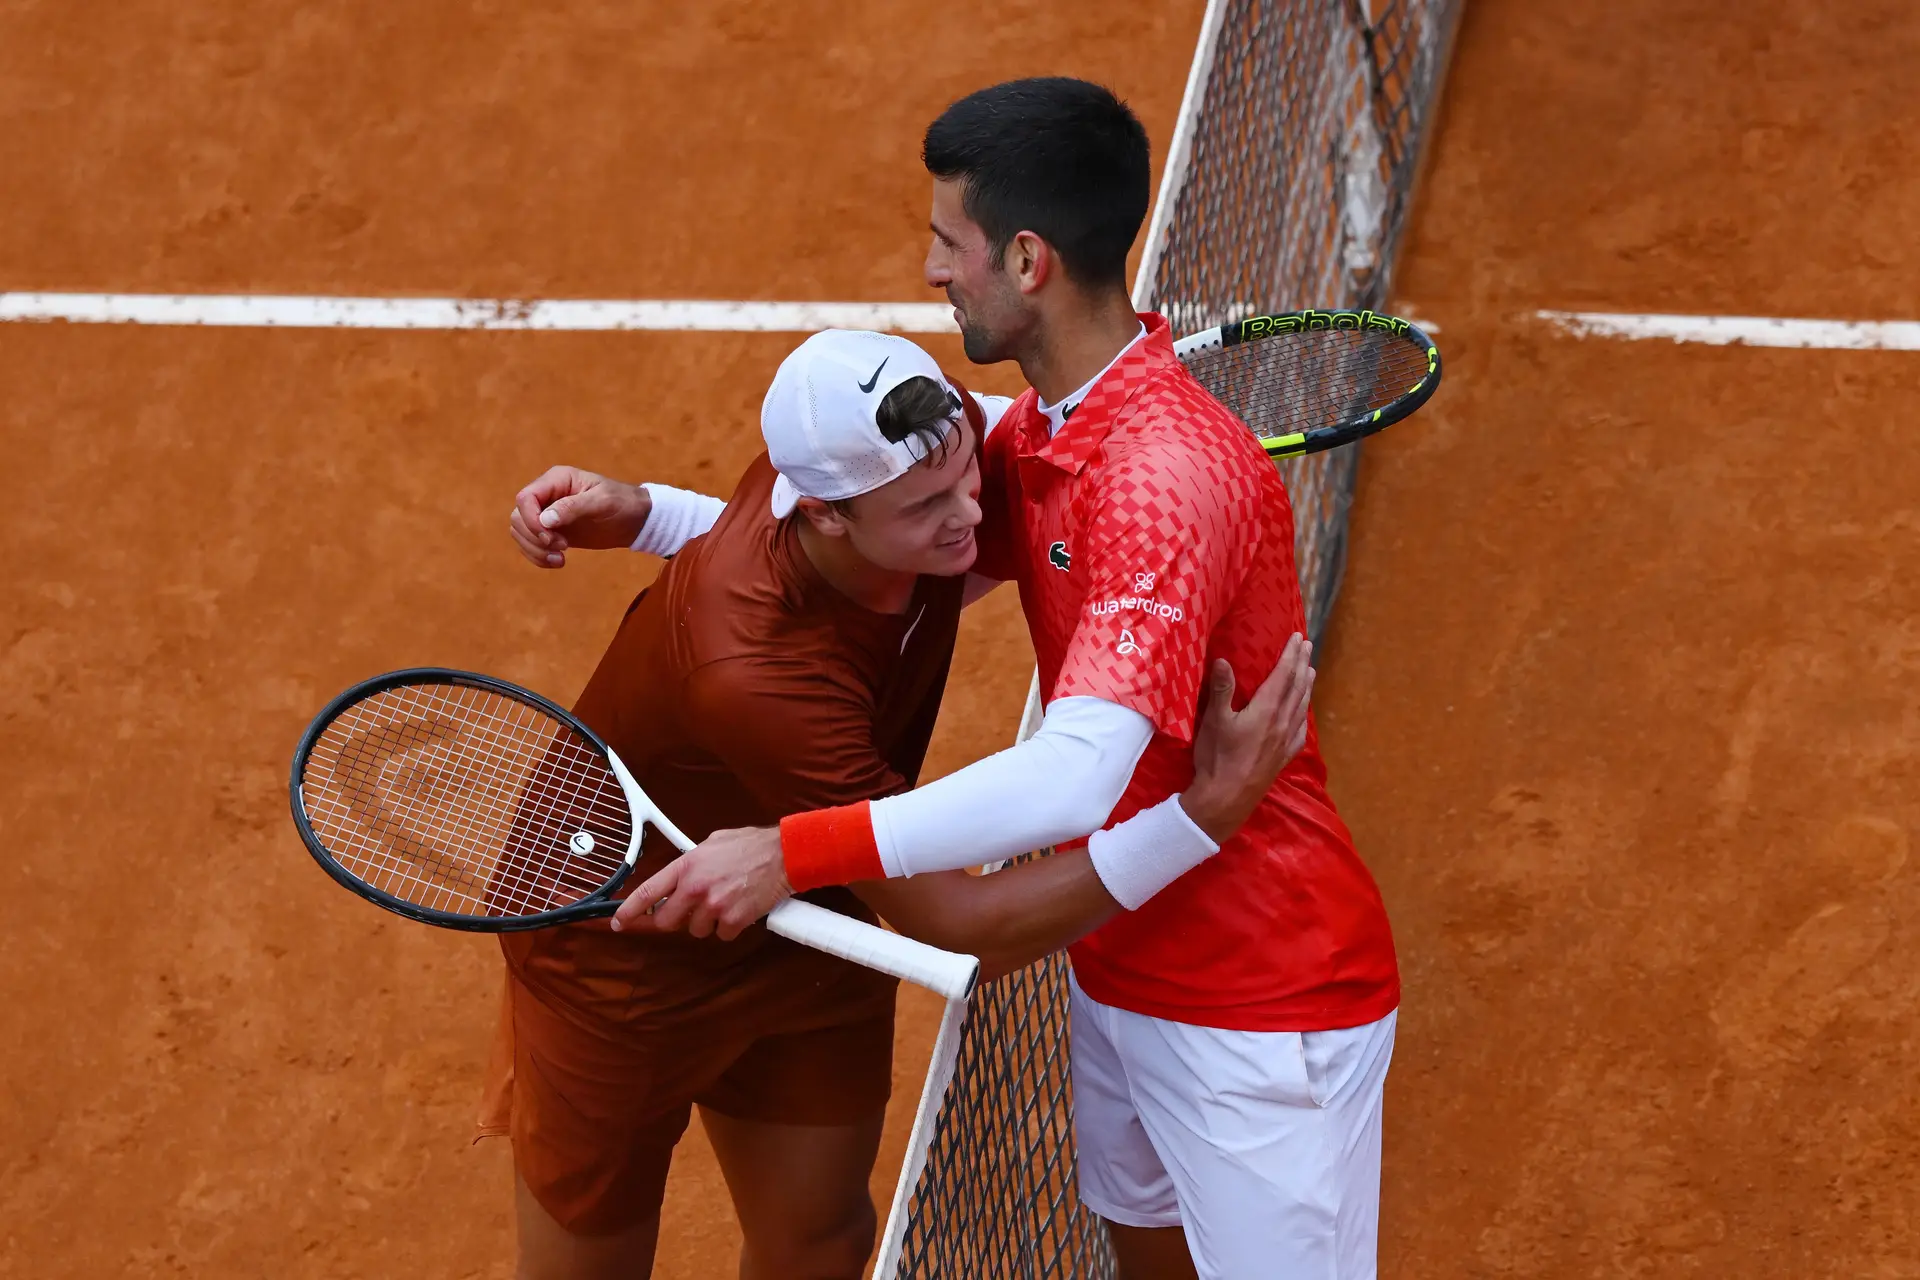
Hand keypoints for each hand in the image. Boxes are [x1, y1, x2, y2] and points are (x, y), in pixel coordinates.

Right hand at [508, 465, 651, 567]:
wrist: (635, 520)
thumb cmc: (622, 503)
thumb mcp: (602, 501)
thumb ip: (573, 507)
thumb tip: (545, 519)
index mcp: (556, 480)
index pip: (525, 498)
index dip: (531, 519)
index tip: (550, 537)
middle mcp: (546, 495)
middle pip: (518, 517)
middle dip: (534, 537)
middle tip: (562, 547)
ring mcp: (547, 514)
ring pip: (520, 533)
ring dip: (535, 550)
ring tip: (560, 559)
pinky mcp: (552, 532)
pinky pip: (531, 545)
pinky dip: (538, 557)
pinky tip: (558, 563)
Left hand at [610, 825, 793, 940]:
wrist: (784, 855)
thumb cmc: (751, 846)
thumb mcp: (712, 843)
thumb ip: (692, 862)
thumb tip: (679, 877)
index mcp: (686, 866)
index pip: (648, 892)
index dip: (629, 910)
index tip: (619, 922)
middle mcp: (695, 888)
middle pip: (667, 921)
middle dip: (676, 919)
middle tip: (691, 910)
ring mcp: (714, 906)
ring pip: (696, 930)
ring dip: (708, 922)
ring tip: (726, 902)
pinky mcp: (734, 920)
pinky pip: (722, 935)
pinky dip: (730, 927)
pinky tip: (740, 909)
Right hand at [1180, 634, 1315, 843]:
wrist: (1227, 798)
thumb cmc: (1217, 758)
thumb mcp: (1214, 721)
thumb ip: (1222, 690)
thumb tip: (1224, 659)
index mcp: (1266, 710)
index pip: (1283, 675)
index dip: (1290, 655)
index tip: (1296, 638)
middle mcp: (1282, 722)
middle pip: (1297, 687)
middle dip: (1302, 664)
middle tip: (1307, 645)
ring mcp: (1285, 740)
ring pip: (1301, 706)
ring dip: (1306, 685)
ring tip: (1311, 671)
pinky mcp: (1284, 756)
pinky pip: (1301, 729)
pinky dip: (1304, 714)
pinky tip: (1304, 714)